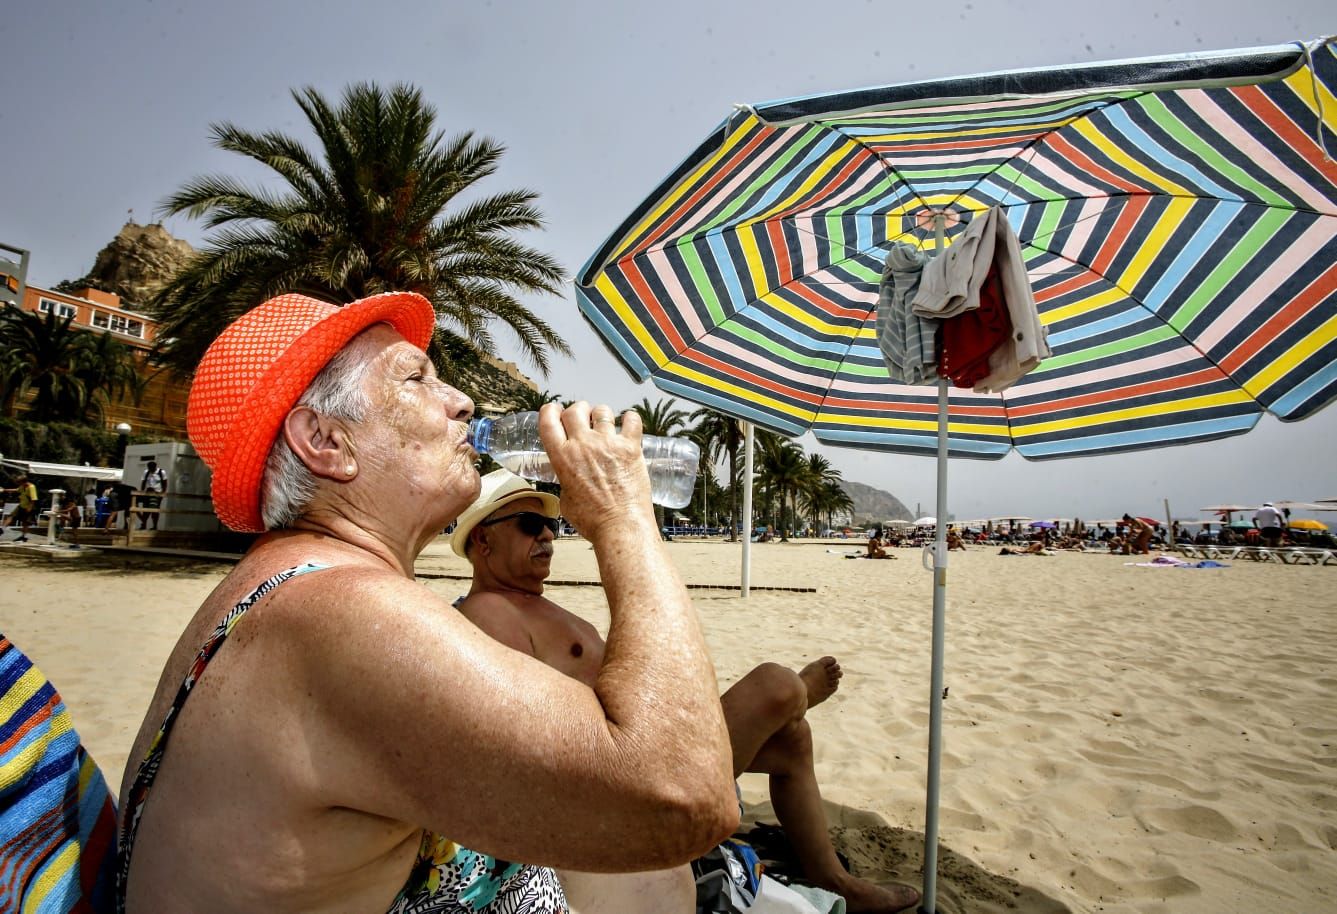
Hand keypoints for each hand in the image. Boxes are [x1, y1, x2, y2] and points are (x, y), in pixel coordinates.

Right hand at [536, 401, 653, 539]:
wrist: (620, 527)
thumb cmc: (594, 520)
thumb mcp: (566, 501)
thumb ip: (566, 482)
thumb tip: (570, 478)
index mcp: (563, 458)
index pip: (548, 421)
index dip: (550, 411)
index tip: (554, 410)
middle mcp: (584, 445)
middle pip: (575, 410)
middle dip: (578, 410)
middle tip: (583, 417)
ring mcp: (608, 444)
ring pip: (602, 411)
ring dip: (602, 414)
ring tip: (606, 423)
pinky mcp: (631, 448)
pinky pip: (632, 420)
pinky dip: (630, 419)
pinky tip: (628, 423)